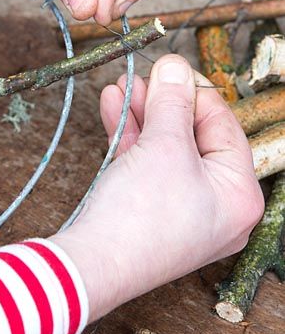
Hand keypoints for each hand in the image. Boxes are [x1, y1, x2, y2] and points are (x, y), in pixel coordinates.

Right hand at [50, 54, 263, 321]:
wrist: (93, 266)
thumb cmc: (141, 216)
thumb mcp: (164, 145)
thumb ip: (172, 101)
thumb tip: (175, 66)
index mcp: (240, 195)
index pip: (224, 125)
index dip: (194, 91)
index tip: (169, 67)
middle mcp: (218, 207)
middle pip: (194, 137)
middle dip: (162, 102)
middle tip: (142, 75)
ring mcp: (184, 213)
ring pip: (166, 150)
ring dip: (142, 116)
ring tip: (120, 86)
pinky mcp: (152, 216)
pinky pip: (148, 168)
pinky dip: (131, 139)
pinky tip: (113, 109)